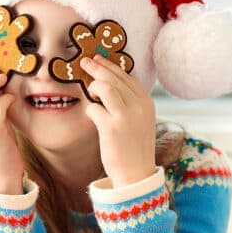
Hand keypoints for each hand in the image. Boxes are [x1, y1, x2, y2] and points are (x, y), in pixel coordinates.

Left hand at [81, 55, 156, 187]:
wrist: (136, 174)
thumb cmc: (133, 147)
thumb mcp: (139, 120)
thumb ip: (129, 103)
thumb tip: (107, 83)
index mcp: (147, 103)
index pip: (127, 76)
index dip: (110, 66)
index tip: (98, 58)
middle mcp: (139, 106)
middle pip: (115, 78)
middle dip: (97, 67)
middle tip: (85, 61)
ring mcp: (126, 116)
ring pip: (105, 87)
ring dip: (94, 85)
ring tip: (89, 90)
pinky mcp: (112, 127)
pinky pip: (94, 108)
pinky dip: (90, 109)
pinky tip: (92, 115)